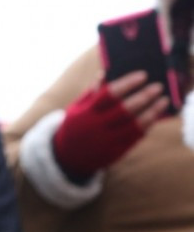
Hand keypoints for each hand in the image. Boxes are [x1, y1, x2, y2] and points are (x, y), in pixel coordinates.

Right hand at [52, 70, 170, 178]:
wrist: (68, 158)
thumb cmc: (75, 127)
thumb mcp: (76, 109)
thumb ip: (91, 93)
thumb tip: (105, 73)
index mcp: (85, 113)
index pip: (108, 95)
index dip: (127, 84)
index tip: (143, 75)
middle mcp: (96, 127)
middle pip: (124, 110)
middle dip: (143, 96)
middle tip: (158, 86)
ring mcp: (106, 141)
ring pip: (134, 125)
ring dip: (151, 112)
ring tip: (163, 101)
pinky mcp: (115, 152)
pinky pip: (135, 137)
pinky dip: (147, 125)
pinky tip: (154, 115)